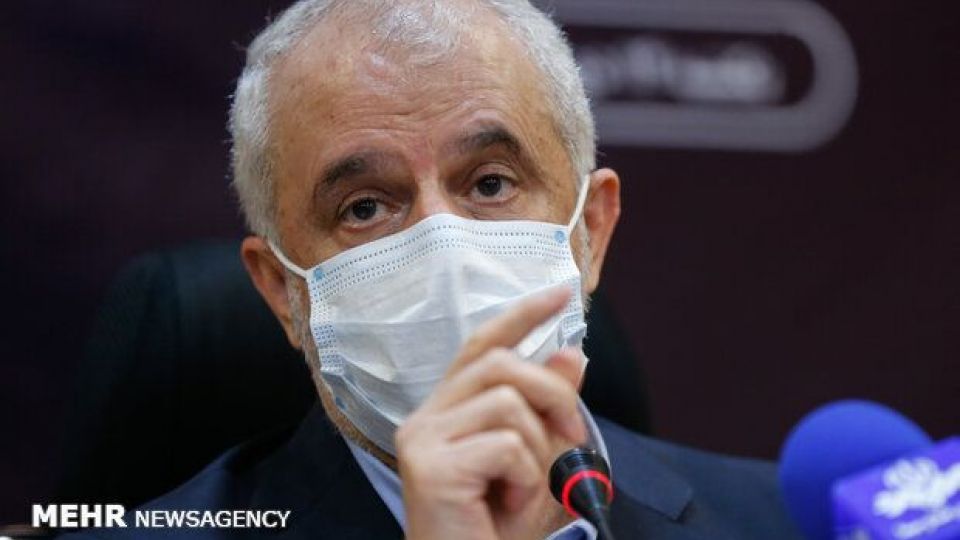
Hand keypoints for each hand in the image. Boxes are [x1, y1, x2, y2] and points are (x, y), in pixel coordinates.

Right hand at [397, 286, 587, 539]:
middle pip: (500, 364)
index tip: (561, 293)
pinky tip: (510, 502)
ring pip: (507, 401)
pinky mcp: (429, 466)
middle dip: (552, 392)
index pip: (482, 345)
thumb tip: (571, 355)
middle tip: (573, 433)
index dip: (522, 315)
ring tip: (524, 488)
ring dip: (537, 447)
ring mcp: (422, 440)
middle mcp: (425, 418)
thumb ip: (548, 408)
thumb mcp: (536, 460)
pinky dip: (526, 475)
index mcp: (447, 411)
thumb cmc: (496, 529)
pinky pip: (504, 443)